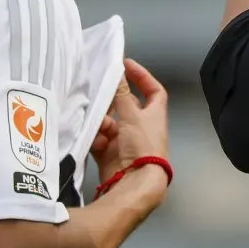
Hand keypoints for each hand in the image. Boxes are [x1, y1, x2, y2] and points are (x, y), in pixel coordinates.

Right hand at [90, 58, 168, 191]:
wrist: (136, 182)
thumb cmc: (142, 145)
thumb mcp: (132, 115)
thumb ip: (121, 94)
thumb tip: (119, 71)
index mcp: (154, 115)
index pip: (153, 90)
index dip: (142, 76)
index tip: (127, 65)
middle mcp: (141, 127)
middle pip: (125, 106)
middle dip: (112, 101)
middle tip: (98, 92)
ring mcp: (125, 141)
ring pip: (109, 123)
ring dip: (101, 122)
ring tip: (97, 123)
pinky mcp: (110, 155)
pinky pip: (99, 140)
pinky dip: (95, 138)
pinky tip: (94, 139)